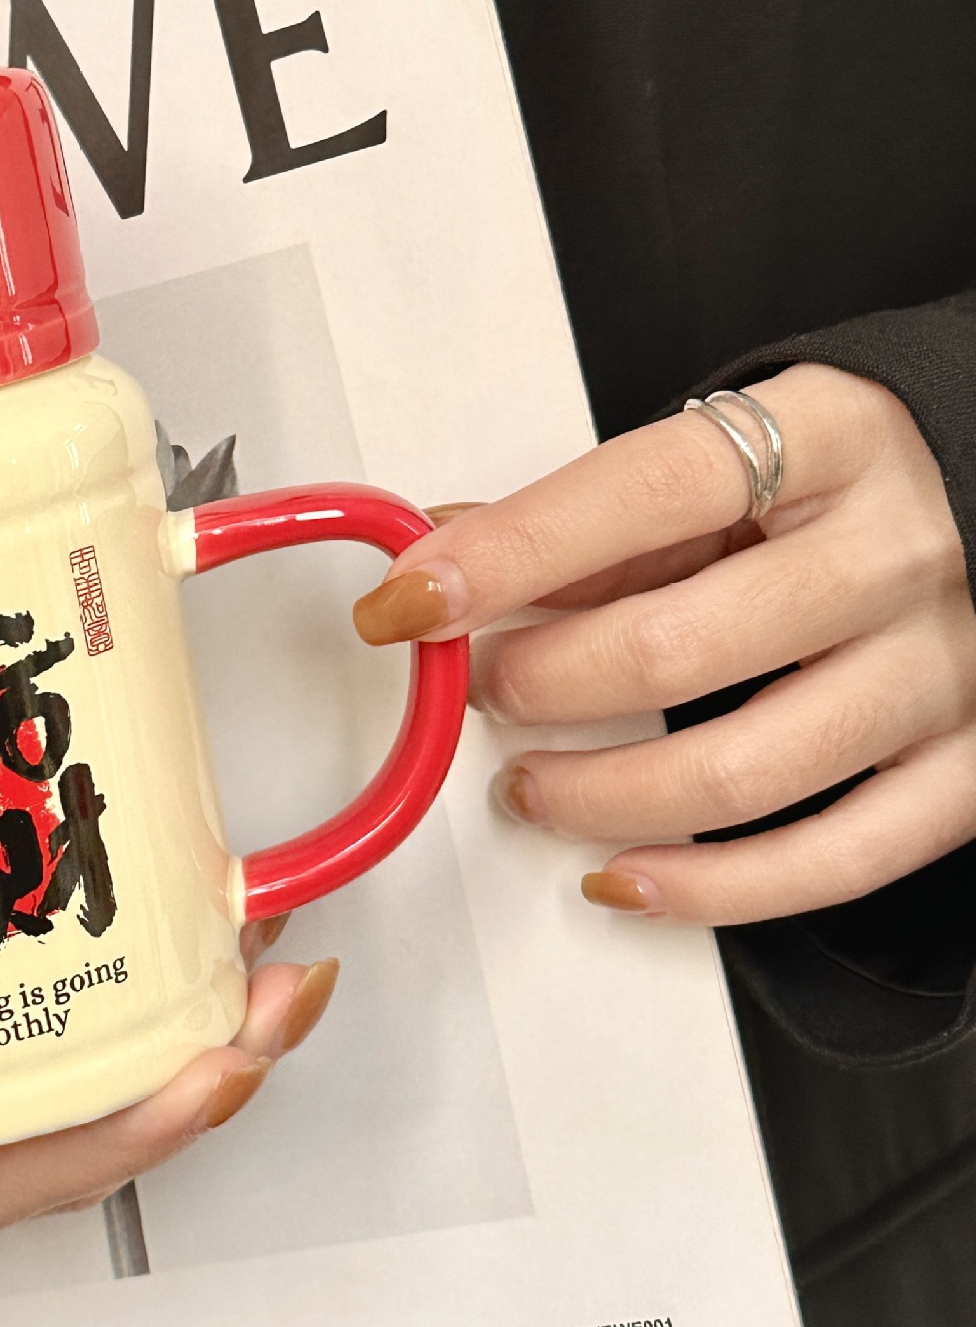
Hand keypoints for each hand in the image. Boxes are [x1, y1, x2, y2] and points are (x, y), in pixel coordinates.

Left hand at [354, 363, 975, 924]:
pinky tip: (624, 875)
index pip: (640, 497)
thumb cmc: (852, 475)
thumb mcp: (736, 453)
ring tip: (527, 784)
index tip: (407, 600)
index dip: (508, 555)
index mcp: (831, 438)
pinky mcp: (974, 770)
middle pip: (674, 649)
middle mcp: (897, 553)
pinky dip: (708, 889)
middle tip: (477, 688)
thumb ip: (594, 513)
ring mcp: (948, 669)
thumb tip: (444, 559)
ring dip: (595, 794)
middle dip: (535, 683)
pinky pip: (834, 860)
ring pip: (738, 773)